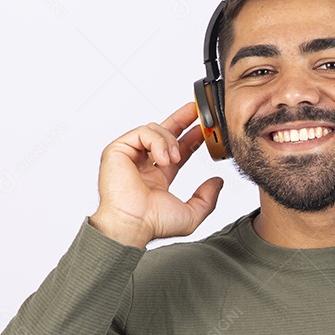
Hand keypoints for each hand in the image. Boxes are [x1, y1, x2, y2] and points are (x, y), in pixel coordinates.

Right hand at [89, 102, 223, 247]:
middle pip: (163, 132)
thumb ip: (207, 199)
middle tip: (196, 110)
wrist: (132, 225)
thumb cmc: (153, 224)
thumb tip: (217, 182)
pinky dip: (157, 142)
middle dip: (182, 119)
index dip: (191, 137)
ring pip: (154, 130)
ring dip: (170, 141)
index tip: (204, 128)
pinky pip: (142, 132)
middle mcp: (142, 164)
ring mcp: (129, 156)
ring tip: (174, 158)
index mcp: (157, 177)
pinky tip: (162, 158)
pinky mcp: (117, 150)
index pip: (176, 150)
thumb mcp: (191, 214)